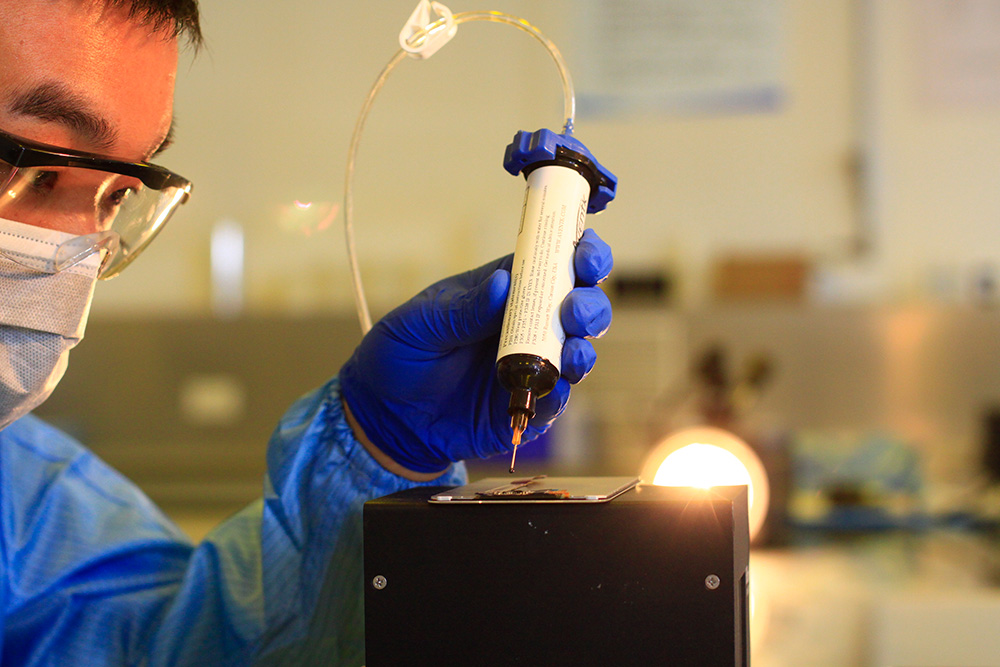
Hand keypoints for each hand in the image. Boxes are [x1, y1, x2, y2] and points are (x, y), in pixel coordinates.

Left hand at [339, 228, 612, 475]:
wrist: (384, 415)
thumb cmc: (400, 354)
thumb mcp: (422, 322)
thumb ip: (463, 308)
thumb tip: (503, 284)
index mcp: (506, 290)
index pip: (554, 263)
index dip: (579, 254)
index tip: (584, 254)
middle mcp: (528, 325)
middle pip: (579, 306)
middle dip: (589, 303)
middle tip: (574, 308)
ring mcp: (531, 367)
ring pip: (577, 351)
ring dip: (583, 346)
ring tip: (572, 348)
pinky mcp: (527, 407)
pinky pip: (556, 400)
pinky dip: (561, 393)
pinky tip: (553, 388)